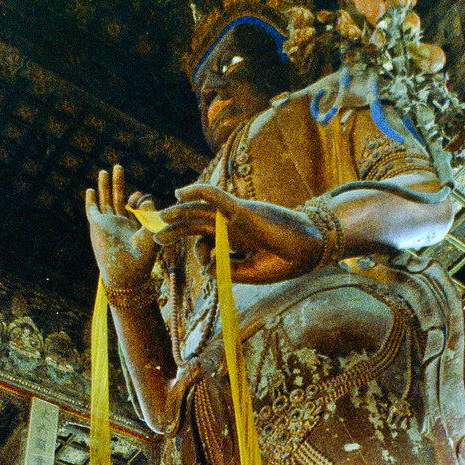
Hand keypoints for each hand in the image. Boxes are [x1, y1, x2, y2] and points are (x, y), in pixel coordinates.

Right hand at [85, 165, 157, 290]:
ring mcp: (108, 224)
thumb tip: (147, 197)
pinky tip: (91, 189)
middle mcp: (121, 224)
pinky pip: (92, 210)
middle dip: (119, 182)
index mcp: (136, 226)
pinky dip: (91, 200)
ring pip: (105, 201)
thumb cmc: (142, 258)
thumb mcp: (151, 233)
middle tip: (118, 166)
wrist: (125, 272)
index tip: (141, 200)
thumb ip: (151, 214)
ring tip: (104, 171)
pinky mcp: (97, 225)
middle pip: (119, 198)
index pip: (136, 205)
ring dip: (105, 186)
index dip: (139, 198)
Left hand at [156, 183, 323, 283]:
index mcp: (233, 242)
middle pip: (197, 224)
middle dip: (175, 230)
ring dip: (179, 212)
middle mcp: (231, 227)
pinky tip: (180, 191)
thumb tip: (204, 268)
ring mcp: (235, 217)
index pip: (206, 241)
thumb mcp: (251, 273)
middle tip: (154, 236)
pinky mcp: (242, 209)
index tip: (202, 263)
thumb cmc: (284, 260)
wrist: (310, 249)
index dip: (198, 252)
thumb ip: (227, 271)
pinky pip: (216, 196)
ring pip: (201, 210)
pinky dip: (198, 191)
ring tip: (161, 216)